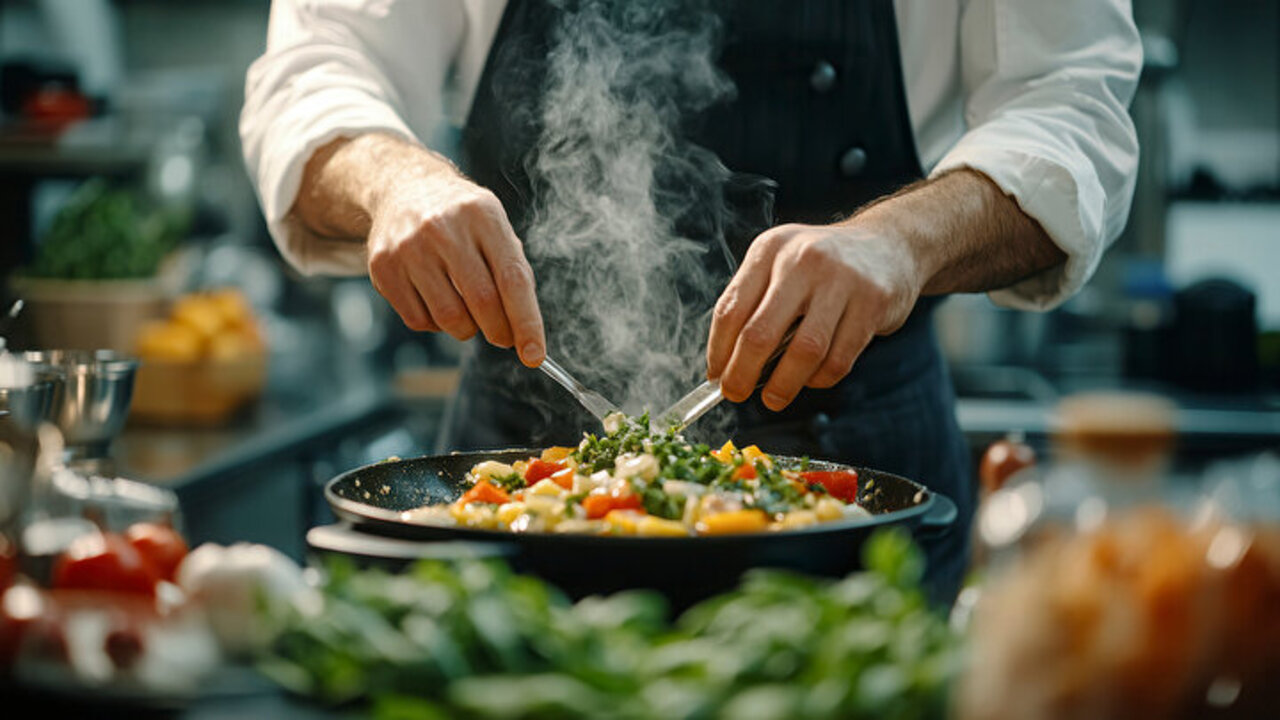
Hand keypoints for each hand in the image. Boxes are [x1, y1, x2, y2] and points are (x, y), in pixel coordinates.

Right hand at [366, 160, 545, 366]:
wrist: (404, 189)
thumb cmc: (462, 220)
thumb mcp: (495, 228)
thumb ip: (513, 273)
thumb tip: (524, 332)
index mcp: (483, 215)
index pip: (512, 279)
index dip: (527, 322)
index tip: (534, 354)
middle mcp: (444, 228)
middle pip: (482, 302)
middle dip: (499, 332)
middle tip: (503, 336)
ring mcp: (409, 247)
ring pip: (449, 318)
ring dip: (467, 329)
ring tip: (467, 310)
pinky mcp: (383, 266)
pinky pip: (419, 320)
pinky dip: (435, 324)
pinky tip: (437, 300)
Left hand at [706, 221, 922, 410]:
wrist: (889, 244)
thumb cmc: (823, 264)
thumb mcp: (781, 263)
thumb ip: (754, 302)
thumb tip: (725, 362)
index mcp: (770, 249)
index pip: (730, 309)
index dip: (718, 350)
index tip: (716, 376)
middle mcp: (802, 260)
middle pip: (760, 333)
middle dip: (742, 374)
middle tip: (736, 394)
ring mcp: (841, 280)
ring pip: (804, 351)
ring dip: (783, 385)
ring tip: (774, 398)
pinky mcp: (872, 303)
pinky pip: (839, 358)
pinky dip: (820, 379)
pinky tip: (812, 379)